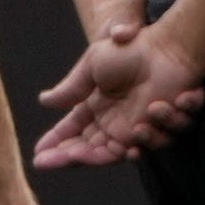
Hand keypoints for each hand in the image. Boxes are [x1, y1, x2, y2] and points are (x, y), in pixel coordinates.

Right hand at [34, 17, 204, 169]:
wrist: (165, 46)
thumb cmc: (129, 51)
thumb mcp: (92, 65)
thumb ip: (71, 88)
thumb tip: (43, 101)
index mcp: (95, 109)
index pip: (71, 133)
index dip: (56, 146)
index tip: (38, 158)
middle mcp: (114, 124)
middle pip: (90, 151)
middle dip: (74, 156)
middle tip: (64, 157)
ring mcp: (138, 128)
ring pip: (121, 154)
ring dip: (122, 147)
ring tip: (137, 126)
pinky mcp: (163, 127)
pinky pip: (158, 142)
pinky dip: (156, 132)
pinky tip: (155, 114)